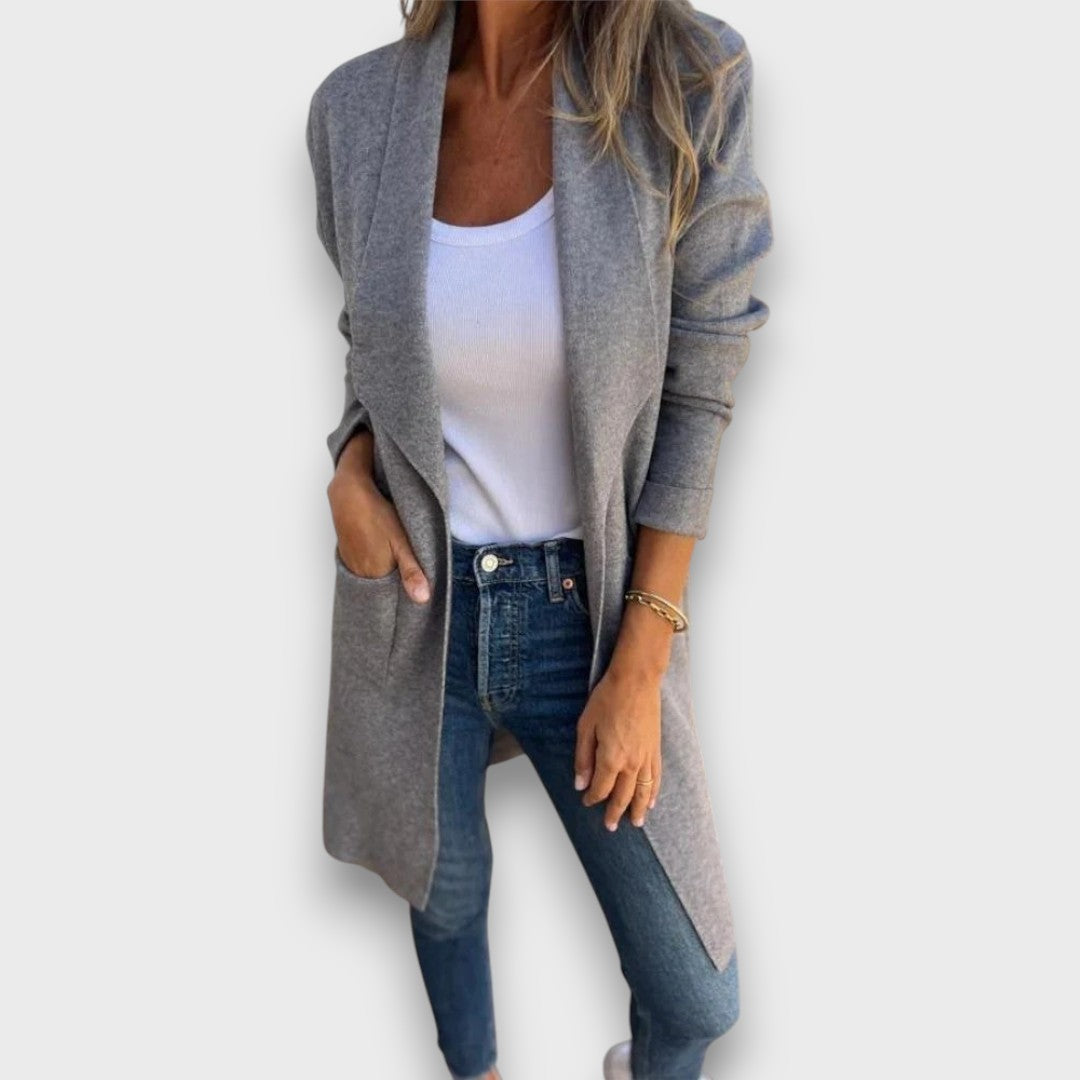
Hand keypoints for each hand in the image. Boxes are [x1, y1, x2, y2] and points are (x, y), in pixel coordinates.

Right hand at [327, 466, 430, 603]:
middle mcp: (360, 574)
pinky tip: (379, 548)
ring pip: (373, 575)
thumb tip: (422, 599)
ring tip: (392, 554)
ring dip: (384, 570)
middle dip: (396, 580)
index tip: (416, 583)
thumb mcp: (402, 542)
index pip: (394, 593)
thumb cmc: (377, 516)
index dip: (405, 589)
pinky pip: (362, 566)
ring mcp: (351, 564)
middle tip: (405, 562)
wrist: (349, 495)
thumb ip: (411, 571)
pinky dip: (373, 562)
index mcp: (375, 575)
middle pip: (383, 585)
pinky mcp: (347, 553)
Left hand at [573, 664, 662, 829]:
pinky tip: (652, 801)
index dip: (593, 798)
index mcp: (611, 758)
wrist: (636, 680)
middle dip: (615, 812)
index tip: (586, 801)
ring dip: (638, 809)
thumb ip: (583, 757)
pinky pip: (656, 777)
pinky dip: (654, 792)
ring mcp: (646, 757)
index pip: (601, 788)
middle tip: (610, 826)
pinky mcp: (656, 749)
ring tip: (635, 823)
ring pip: (643, 792)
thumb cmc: (608, 698)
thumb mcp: (586, 726)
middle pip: (623, 796)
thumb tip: (580, 783)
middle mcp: (631, 763)